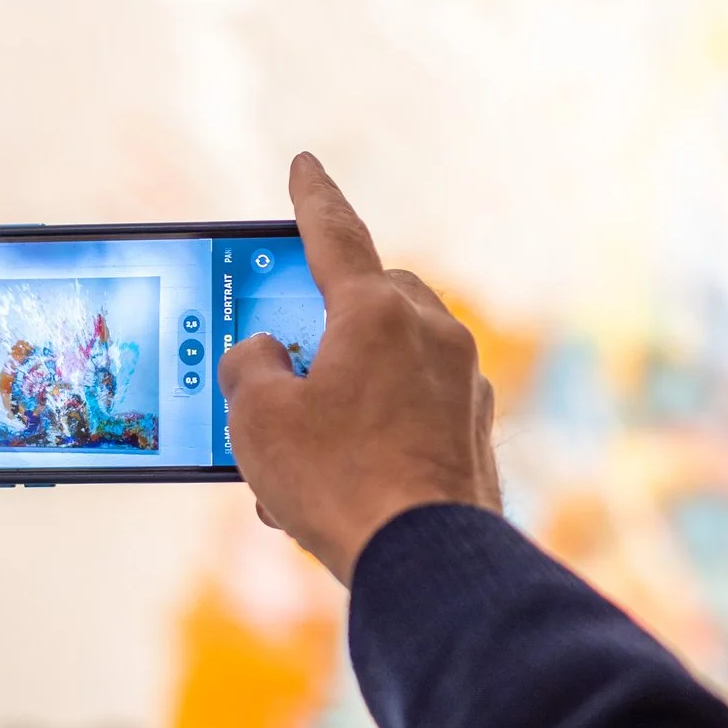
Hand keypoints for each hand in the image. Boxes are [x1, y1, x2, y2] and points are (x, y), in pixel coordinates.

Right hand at [220, 154, 499, 585]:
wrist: (427, 562)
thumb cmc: (339, 483)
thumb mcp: (259, 420)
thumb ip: (251, 368)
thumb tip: (267, 357)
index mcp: (379, 312)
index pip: (334, 235)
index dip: (311, 198)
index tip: (305, 165)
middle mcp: (433, 336)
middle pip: (372, 299)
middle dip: (332, 314)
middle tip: (293, 348)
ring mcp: (464, 386)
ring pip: (394, 361)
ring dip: (348, 386)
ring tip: (300, 448)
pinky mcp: (475, 434)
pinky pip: (416, 410)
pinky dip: (376, 427)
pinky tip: (340, 480)